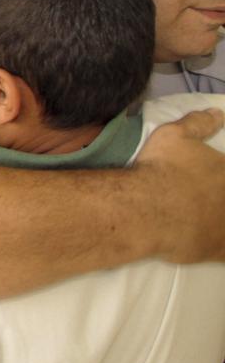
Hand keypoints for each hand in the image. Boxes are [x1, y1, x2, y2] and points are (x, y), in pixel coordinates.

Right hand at [133, 108, 224, 262]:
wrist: (145, 207)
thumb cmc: (160, 168)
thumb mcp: (174, 135)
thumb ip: (199, 123)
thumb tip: (219, 112)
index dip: (221, 175)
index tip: (215, 180)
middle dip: (220, 199)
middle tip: (203, 199)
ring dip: (221, 222)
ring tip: (208, 218)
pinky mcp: (219, 250)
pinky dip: (221, 248)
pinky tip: (215, 245)